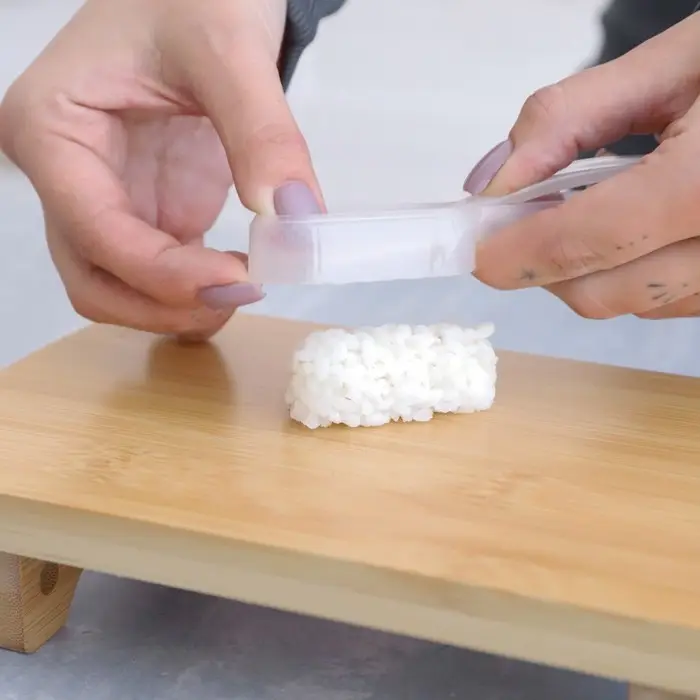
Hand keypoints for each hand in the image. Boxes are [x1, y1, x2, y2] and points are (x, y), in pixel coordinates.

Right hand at [0, 0, 321, 337]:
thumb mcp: (228, 48)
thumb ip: (262, 134)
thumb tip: (295, 219)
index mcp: (52, 128)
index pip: (96, 232)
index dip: (165, 274)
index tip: (240, 280)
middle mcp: (66, 171)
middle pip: (94, 277)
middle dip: (163, 303)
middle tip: (239, 295)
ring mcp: (105, 193)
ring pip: (118, 286)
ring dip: (174, 307)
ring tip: (242, 291)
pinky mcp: (144, 205)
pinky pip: (154, 271)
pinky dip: (190, 291)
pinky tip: (235, 284)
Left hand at [463, 12, 699, 319]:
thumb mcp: (677, 61)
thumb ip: (571, 120)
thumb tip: (494, 180)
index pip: (584, 242)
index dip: (515, 252)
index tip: (476, 247)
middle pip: (601, 292)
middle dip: (545, 264)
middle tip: (523, 219)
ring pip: (636, 302)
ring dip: (590, 269)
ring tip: (593, 207)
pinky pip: (674, 301)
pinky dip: (636, 271)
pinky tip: (642, 225)